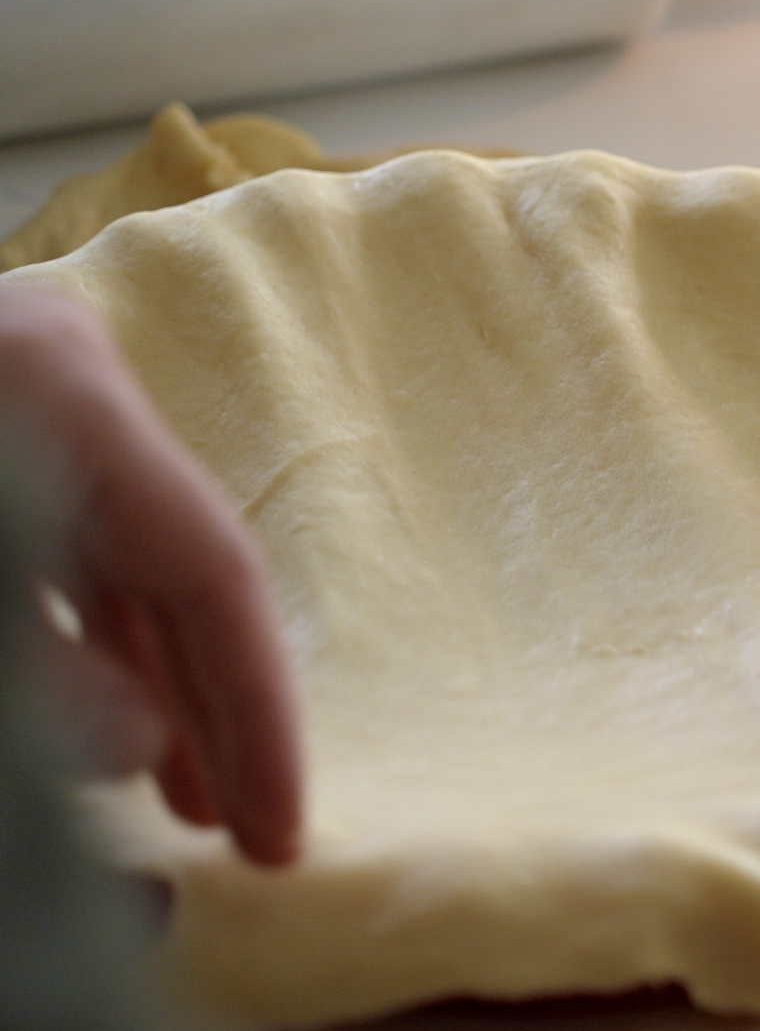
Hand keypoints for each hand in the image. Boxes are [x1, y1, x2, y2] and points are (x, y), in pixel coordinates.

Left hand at [0, 285, 300, 866]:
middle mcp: (70, 384)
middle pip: (183, 569)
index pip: (215, 572)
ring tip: (191, 801)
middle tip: (252, 829)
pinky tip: (118, 714)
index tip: (280, 829)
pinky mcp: (3, 429)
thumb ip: (43, 666)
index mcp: (70, 390)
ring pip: (126, 566)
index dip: (260, 713)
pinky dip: (92, 638)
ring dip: (156, 684)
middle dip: (216, 710)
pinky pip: (70, 550)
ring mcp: (34, 400)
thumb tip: (144, 743)